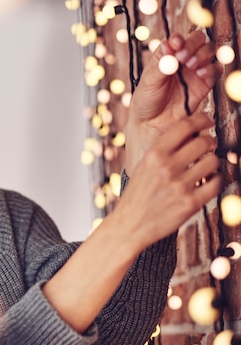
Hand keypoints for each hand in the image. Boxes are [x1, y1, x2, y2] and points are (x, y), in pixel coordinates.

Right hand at [116, 113, 220, 248]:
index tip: (207, 120)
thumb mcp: (143, 166)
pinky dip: (215, 181)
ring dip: (213, 162)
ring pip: (213, 161)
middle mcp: (167, 167)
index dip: (201, 119)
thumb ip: (163, 150)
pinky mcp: (191, 203)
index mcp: (154, 154)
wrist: (129, 225)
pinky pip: (216, 183)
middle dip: (210, 141)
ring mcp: (180, 185)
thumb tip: (190, 132)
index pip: (185, 126)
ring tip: (206, 166)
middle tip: (210, 145)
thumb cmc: (137, 195)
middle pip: (203, 142)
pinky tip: (207, 181)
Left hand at [124, 31, 221, 175]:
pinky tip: (201, 74)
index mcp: (165, 56)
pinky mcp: (204, 84)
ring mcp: (194, 71)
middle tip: (184, 57)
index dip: (179, 39)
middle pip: (198, 40)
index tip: (176, 45)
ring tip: (192, 66)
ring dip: (203, 54)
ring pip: (209, 52)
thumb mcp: (148, 82)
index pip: (178, 39)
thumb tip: (168, 45)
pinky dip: (212, 68)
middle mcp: (182, 60)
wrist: (152, 125)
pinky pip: (215, 70)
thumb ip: (160, 64)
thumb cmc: (145, 101)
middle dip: (193, 45)